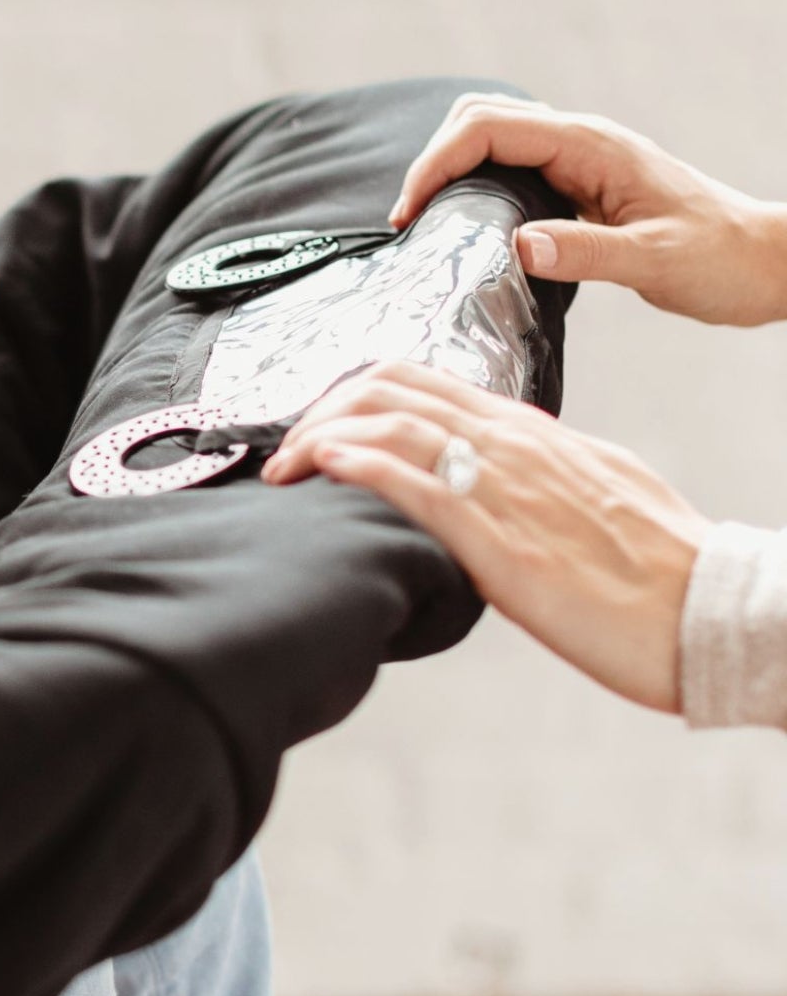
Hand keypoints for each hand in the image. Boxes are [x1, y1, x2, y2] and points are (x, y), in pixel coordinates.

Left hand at [261, 361, 708, 711]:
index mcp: (530, 432)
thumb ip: (532, 478)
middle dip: (320, 413)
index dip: (352, 397)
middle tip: (287, 455)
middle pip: (390, 389)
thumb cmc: (657, 569)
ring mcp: (506, 487)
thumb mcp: (589, 496)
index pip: (420, 382)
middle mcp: (513, 444)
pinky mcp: (501, 543)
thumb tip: (481, 481)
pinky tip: (320, 470)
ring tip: (283, 472)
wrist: (712, 613)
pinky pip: (414, 484)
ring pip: (389, 425)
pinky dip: (355, 466)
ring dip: (318, 441)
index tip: (317, 430)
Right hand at [390, 92, 786, 327]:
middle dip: (433, 159)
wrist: (762, 262)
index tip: (409, 215)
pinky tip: (468, 226)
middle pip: (479, 117)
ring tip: (428, 220)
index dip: (436, 164)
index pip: (487, 129)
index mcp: (590, 147)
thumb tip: (517, 247)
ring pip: (491, 136)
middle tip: (411, 218)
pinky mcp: (578, 183)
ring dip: (450, 166)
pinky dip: (473, 182)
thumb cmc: (719, 260)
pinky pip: (510, 166)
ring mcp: (578, 159)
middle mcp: (580, 142)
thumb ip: (586, 255)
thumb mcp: (654, 262)